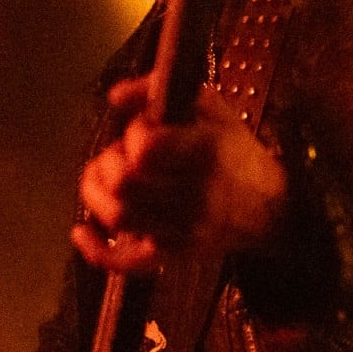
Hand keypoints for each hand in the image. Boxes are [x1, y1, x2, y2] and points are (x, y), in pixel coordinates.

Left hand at [73, 77, 287, 271]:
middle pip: (123, 183)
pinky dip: (97, 250)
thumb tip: (114, 96)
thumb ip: (158, 89)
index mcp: (203, 152)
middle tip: (121, 156)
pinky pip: (127, 262)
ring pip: (117, 217)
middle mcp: (192, 195)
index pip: (145, 147)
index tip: (144, 130)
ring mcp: (181, 230)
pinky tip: (82, 231)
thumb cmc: (235, 151)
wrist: (270, 206)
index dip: (134, 134)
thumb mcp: (210, 107)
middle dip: (109, 162)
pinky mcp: (172, 255)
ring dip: (96, 194)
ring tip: (103, 179)